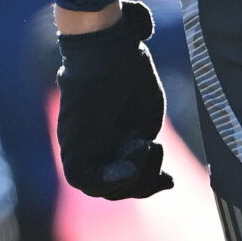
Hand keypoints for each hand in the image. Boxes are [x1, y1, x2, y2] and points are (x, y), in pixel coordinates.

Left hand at [54, 0, 174, 199]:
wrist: (108, 51)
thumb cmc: (129, 74)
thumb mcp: (146, 119)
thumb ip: (145, 149)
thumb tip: (155, 177)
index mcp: (111, 142)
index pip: (127, 178)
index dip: (149, 184)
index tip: (170, 180)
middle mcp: (94, 150)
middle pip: (116, 189)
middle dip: (144, 183)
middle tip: (158, 150)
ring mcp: (80, 152)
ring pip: (102, 190)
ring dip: (132, 178)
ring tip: (146, 146)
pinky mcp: (71, 149)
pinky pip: (85, 180)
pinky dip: (110, 180)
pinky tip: (131, 165)